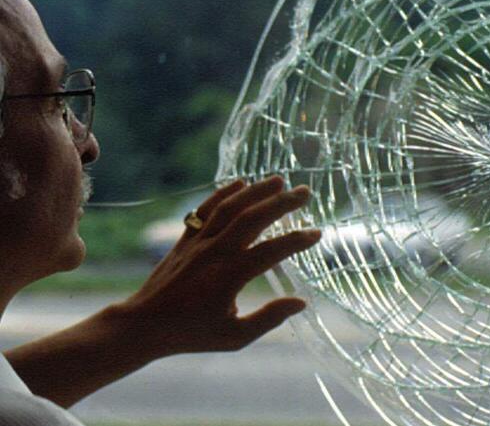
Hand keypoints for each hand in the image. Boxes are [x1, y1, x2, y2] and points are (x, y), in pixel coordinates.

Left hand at [114, 176, 319, 357]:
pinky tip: (239, 183)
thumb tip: (302, 302)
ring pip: (229, 208)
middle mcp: (214, 253)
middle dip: (281, 203)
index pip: (271, 252)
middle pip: (252, 219)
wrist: (143, 324)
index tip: (317, 233)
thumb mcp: (234, 337)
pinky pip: (204, 210)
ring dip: (255, 191)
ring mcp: (198, 242)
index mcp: (229, 277)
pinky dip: (222, 193)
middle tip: (305, 191)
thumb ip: (268, 318)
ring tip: (278, 180)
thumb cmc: (191, 333)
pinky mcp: (184, 239)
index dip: (296, 241)